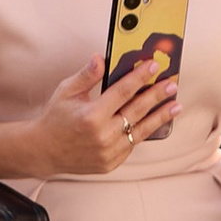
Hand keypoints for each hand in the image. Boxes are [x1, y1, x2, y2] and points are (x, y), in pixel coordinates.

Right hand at [28, 55, 177, 178]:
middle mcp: (102, 135)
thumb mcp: (66, 92)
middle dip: (157, 95)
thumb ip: (86, 75)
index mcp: (91, 115)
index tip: (153, 66)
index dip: (139, 77)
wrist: (44, 151)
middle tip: (171, 85)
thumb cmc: (55, 118)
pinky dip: (143, 131)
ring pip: (141, 130)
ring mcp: (109, 151)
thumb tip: (101, 57)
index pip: (122, 91)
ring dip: (160, 116)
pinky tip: (154, 121)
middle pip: (137, 110)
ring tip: (175, 106)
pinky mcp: (112, 162)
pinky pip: (132, 144)